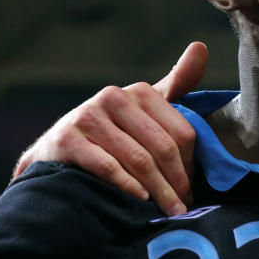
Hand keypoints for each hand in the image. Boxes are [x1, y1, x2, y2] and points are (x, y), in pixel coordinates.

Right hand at [12, 42, 207, 215]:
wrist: (57, 152)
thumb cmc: (113, 133)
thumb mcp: (145, 109)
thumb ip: (177, 83)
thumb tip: (200, 47)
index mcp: (140, 91)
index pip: (182, 132)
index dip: (191, 164)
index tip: (193, 189)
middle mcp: (113, 98)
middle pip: (162, 147)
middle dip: (176, 182)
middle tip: (183, 208)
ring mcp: (87, 117)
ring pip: (138, 159)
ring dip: (157, 191)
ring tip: (168, 212)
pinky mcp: (66, 139)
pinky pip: (108, 166)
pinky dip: (127, 186)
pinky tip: (139, 201)